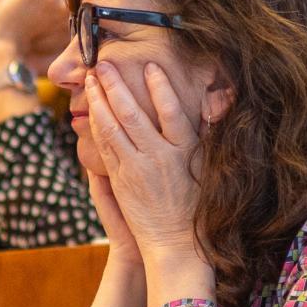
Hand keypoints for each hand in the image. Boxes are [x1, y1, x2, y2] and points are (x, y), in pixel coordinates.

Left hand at [83, 61, 203, 254]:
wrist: (175, 241)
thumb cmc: (196, 204)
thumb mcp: (208, 167)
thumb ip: (205, 134)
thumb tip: (215, 103)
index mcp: (185, 151)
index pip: (172, 110)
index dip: (160, 87)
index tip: (149, 66)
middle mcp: (160, 156)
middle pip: (133, 113)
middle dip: (116, 86)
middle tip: (104, 64)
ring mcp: (137, 168)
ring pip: (113, 128)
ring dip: (100, 101)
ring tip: (91, 80)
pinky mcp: (121, 180)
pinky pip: (106, 147)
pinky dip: (97, 126)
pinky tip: (92, 111)